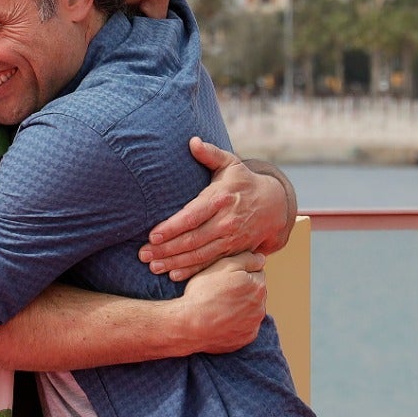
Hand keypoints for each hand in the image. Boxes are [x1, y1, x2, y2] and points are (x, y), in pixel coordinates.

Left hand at [139, 137, 290, 279]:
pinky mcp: (233, 250)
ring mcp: (230, 238)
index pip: (192, 216)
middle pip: (192, 239)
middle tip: (143, 254)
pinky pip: (210, 263)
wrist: (274, 205)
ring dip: (175, 262)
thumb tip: (192, 141)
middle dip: (166, 249)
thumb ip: (210, 154)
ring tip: (153, 266)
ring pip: (199, 254)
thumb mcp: (230, 164)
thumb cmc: (243, 182)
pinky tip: (174, 275)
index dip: (172, 227)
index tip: (152, 235)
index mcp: (220, 199)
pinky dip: (192, 271)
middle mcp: (226, 221)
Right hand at [176, 252, 266, 354]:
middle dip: (243, 289)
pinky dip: (236, 322)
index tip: (225, 277)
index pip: (256, 272)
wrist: (190, 324)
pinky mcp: (246, 338)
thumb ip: (246, 259)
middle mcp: (261, 306)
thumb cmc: (204, 292)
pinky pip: (245, 326)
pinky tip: (221, 319)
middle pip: (255, 292)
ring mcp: (254, 324)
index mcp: (258, 286)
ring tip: (219, 306)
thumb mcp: (223, 265)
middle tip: (220, 290)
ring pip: (251, 309)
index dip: (240, 272)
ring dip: (241, 306)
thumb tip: (261, 258)